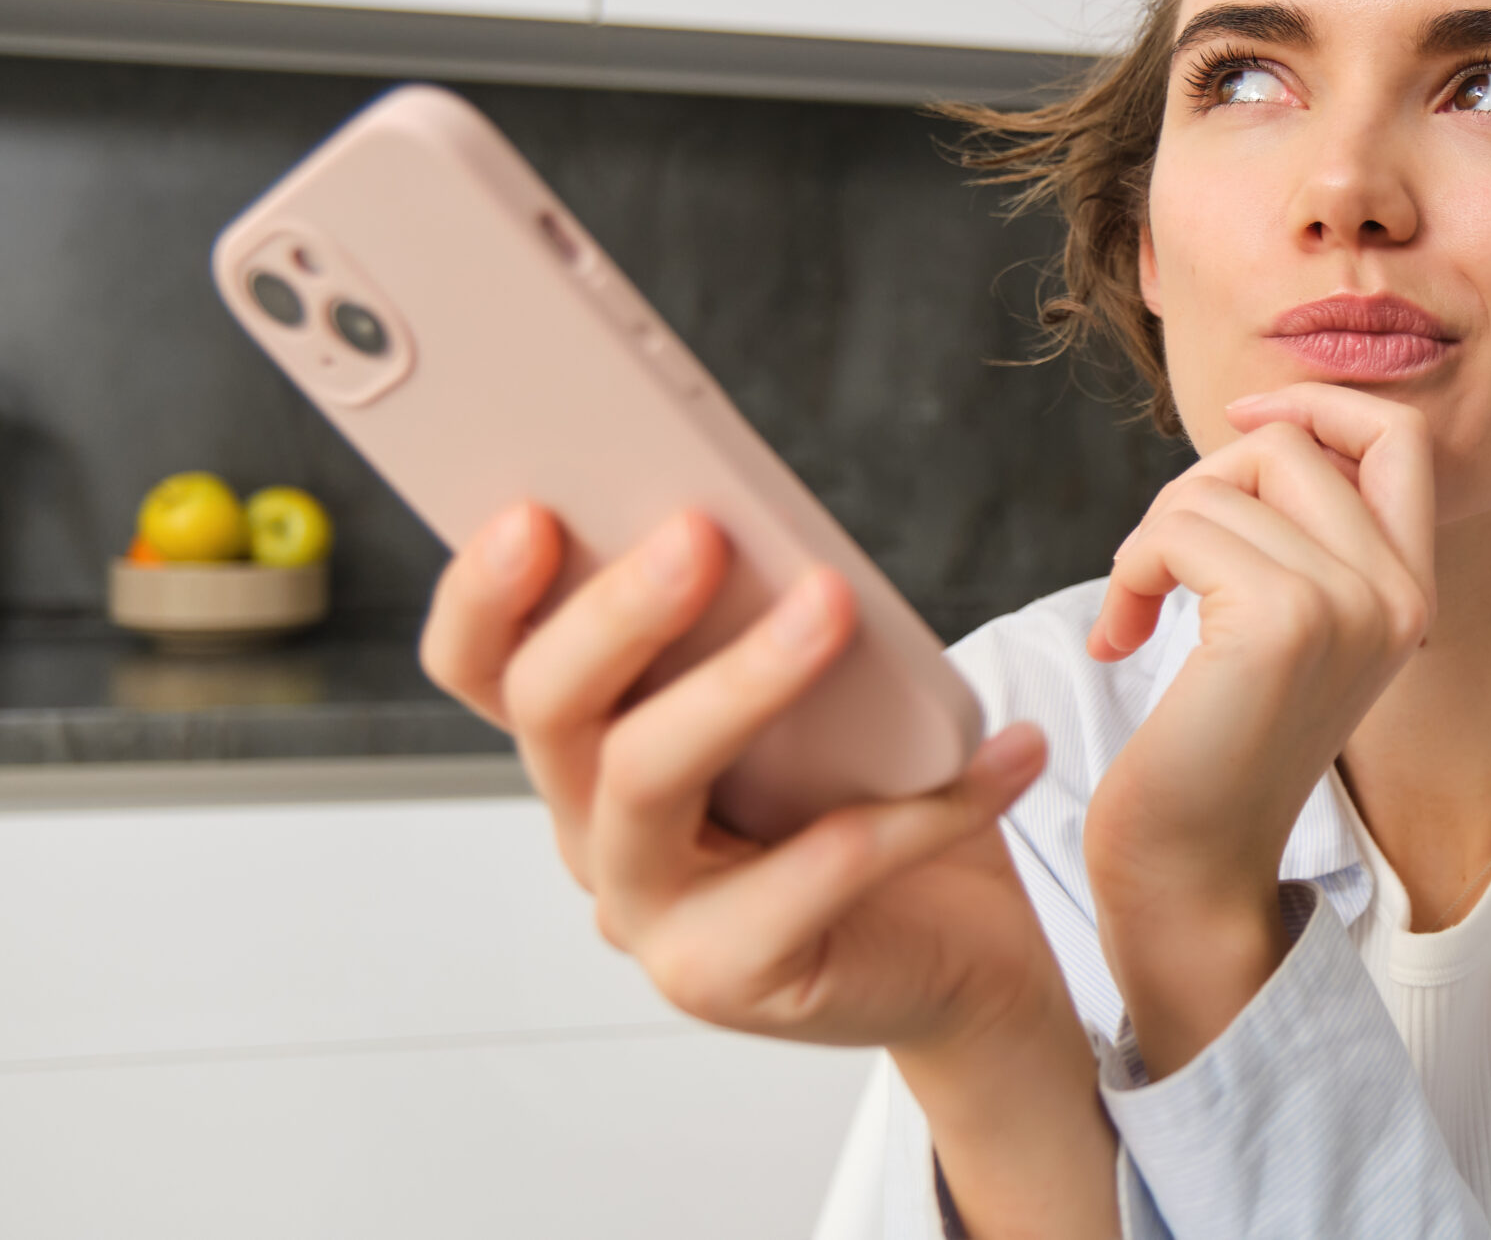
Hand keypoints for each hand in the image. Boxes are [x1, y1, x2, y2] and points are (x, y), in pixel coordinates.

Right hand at [420, 507, 1119, 1237]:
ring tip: (835, 603)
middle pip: (549, 712)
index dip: (483, 596)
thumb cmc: (876, 793)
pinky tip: (1007, 752)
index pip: (485, 670)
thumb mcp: (817, 689)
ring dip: (740, 681)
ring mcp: (650, 917)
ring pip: (647, 780)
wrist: (963, 952)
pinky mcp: (732, 978)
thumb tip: (763, 517)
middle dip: (616, 613)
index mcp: (589, 749)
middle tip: (700, 532)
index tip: (533, 512)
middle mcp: (592, 834)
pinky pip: (814, 873)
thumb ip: (766, 616)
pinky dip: (920, 806)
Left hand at [1081, 384, 1435, 1073]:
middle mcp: (1397, 594)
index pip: (1400, 437)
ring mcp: (1349, 604)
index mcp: (1409, 593)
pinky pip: (1178, 529)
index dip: (1318, 402)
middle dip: (1197, 487)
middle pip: (1286, 444)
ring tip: (1137, 613)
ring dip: (1152, 538)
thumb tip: (1265, 423)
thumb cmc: (1214, 751)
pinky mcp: (1282, 620)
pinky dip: (1129, 572)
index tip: (1245, 416)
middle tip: (1159, 572)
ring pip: (1220, 481)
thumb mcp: (1288, 630)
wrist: (1191, 875)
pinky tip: (1122, 639)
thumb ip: (1301, 537)